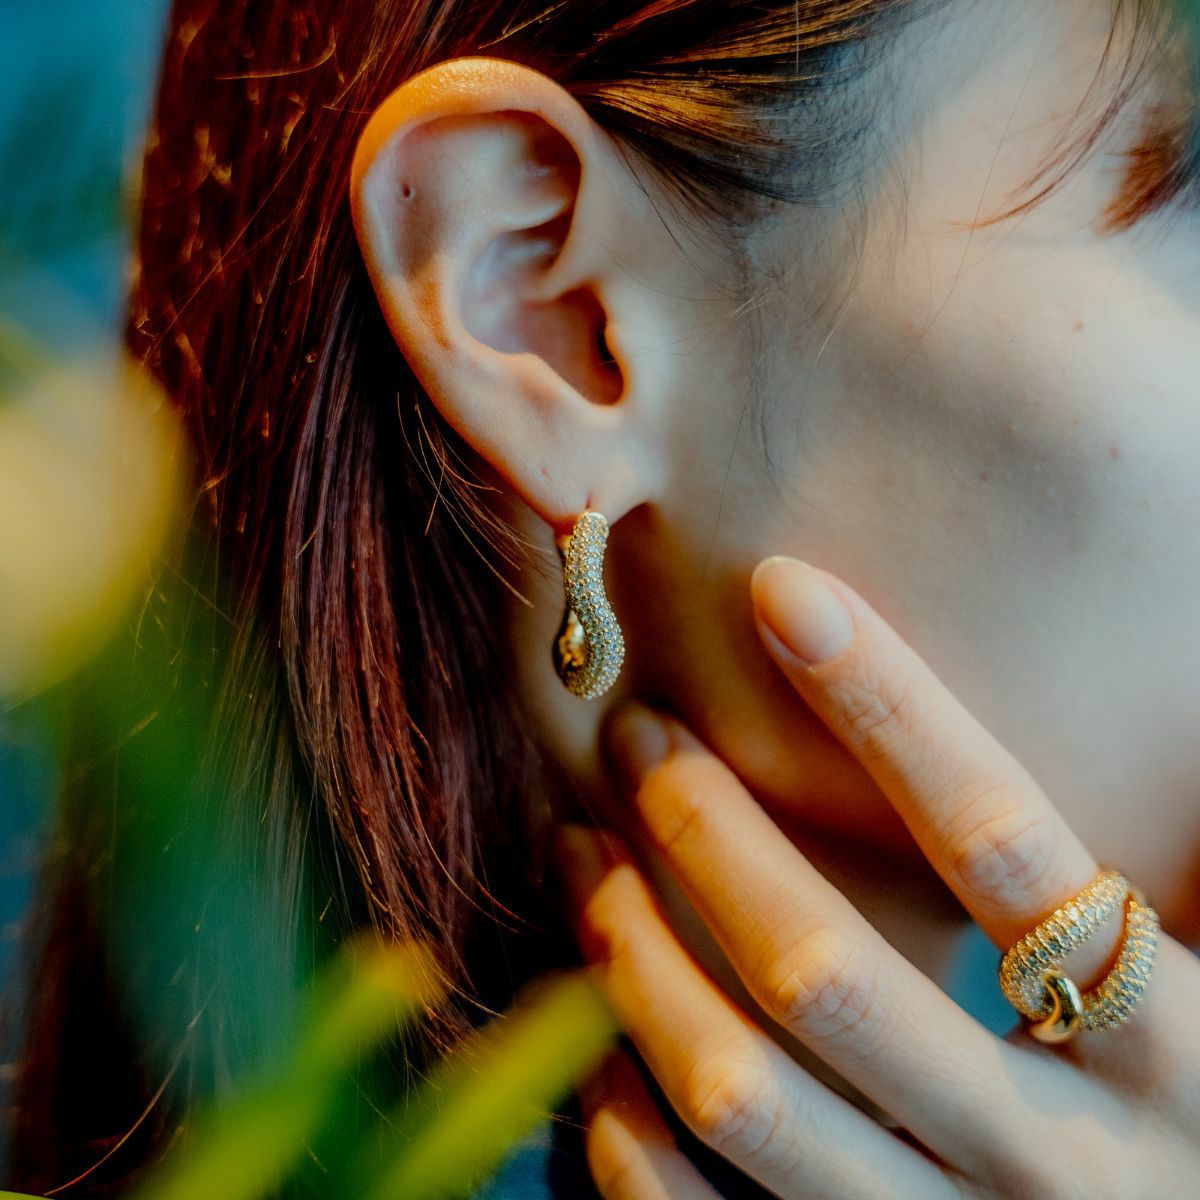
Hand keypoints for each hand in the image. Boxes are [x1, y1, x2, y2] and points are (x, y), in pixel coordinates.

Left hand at [550, 556, 1199, 1198]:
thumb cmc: (1188, 1116)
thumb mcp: (1195, 998)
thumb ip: (1104, 890)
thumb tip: (1057, 701)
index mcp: (1176, 1057)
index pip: (1006, 846)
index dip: (889, 706)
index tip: (782, 591)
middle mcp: (1060, 1164)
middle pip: (827, 972)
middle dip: (704, 828)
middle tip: (633, 730)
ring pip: (740, 1093)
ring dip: (630, 951)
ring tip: (578, 845)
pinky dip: (620, 1111)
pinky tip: (595, 1012)